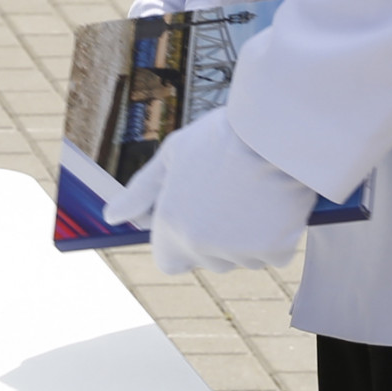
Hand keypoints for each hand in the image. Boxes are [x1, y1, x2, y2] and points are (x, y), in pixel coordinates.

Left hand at [96, 109, 314, 275]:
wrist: (275, 128)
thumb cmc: (222, 137)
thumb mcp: (172, 155)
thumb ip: (140, 191)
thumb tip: (112, 216)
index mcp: (171, 223)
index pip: (168, 262)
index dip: (179, 245)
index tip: (193, 223)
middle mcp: (200, 244)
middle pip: (208, 259)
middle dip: (217, 237)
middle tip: (230, 195)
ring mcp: (238, 251)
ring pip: (243, 257)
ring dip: (249, 237)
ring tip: (254, 193)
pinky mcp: (274, 251)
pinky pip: (275, 253)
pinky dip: (279, 235)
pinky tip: (276, 201)